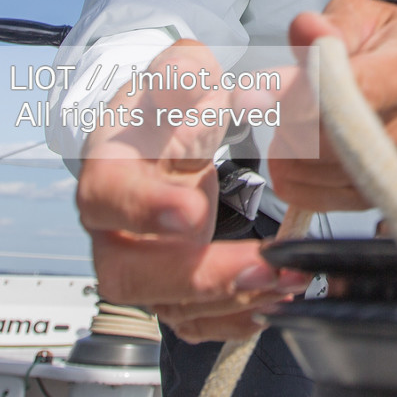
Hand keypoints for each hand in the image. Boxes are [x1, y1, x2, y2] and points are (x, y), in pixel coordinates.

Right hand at [75, 39, 310, 341]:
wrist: (161, 135)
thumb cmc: (166, 107)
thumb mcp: (175, 76)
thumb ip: (184, 74)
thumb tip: (204, 82)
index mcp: (106, 171)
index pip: (107, 198)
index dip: (144, 209)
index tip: (191, 213)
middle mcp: (112, 229)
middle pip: (130, 274)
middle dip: (198, 277)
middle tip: (261, 267)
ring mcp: (139, 265)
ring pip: (168, 305)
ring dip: (232, 299)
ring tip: (290, 279)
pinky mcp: (169, 290)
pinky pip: (194, 322)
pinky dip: (235, 319)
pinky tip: (275, 300)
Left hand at [268, 0, 396, 209]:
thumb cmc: (392, 48)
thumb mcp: (363, 17)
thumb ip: (329, 25)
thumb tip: (305, 31)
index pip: (352, 90)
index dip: (299, 95)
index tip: (254, 94)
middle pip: (328, 136)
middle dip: (287, 116)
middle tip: (283, 96)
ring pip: (318, 168)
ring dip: (288, 145)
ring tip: (296, 118)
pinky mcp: (379, 190)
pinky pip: (320, 197)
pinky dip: (292, 176)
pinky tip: (291, 152)